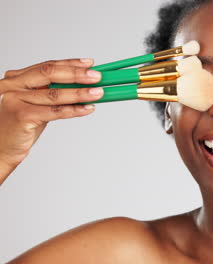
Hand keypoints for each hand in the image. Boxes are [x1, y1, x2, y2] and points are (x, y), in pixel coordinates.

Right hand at [0, 59, 103, 184]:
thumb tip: (84, 86)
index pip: (48, 66)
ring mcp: (16, 100)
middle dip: (77, 74)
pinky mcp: (22, 116)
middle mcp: (13, 85)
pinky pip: (54, 111)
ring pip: (55, 94)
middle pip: (50, 74)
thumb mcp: (37, 104)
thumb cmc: (21, 125)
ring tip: (98, 93)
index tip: (90, 64)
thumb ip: (54, 93)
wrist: (1, 147)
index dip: (70, 64)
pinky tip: (88, 108)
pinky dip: (74, 110)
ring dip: (80, 93)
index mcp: (17, 78)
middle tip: (97, 76)